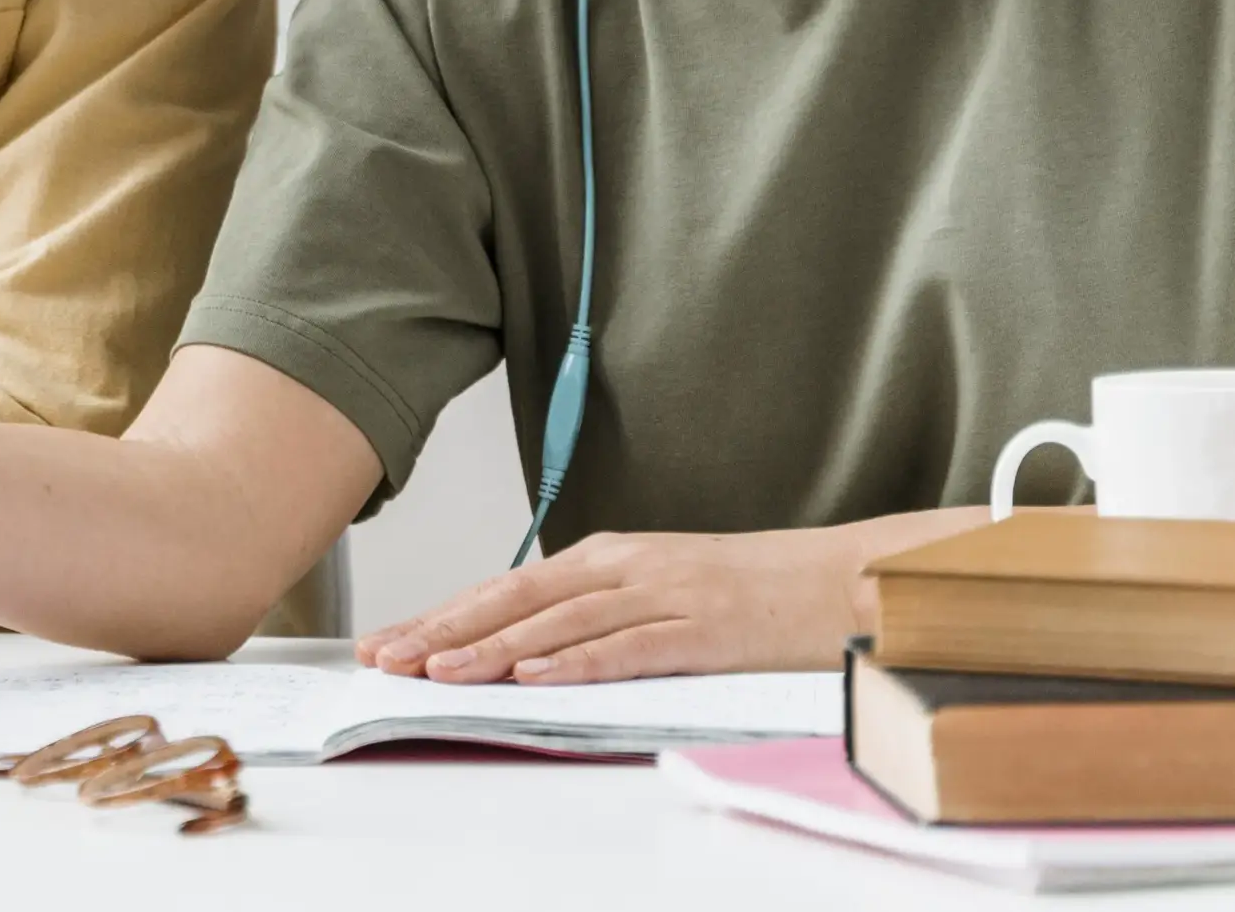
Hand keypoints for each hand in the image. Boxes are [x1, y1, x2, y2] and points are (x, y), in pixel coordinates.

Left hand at [356, 523, 879, 683]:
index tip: (391, 639)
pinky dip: (578, 662)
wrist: (844, 579)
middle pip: (519, 598)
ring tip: (440, 670)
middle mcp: (626, 568)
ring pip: (562, 623)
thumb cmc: (753, 593)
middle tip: (389, 657)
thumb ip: (600, 612)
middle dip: (447, 629)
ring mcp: (664, 595)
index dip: (445, 613)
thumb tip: (530, 648)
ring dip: (495, 649)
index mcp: (611, 558)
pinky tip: (535, 677)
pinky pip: (629, 647)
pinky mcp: (702, 629)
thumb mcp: (661, 591)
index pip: (510, 588)